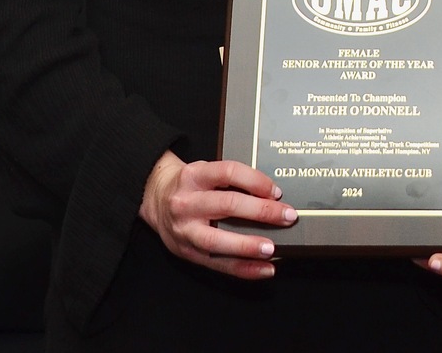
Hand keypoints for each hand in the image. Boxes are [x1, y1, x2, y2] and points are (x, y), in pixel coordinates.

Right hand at [139, 150, 296, 278]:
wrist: (154, 198)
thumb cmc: (190, 184)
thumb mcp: (205, 171)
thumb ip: (231, 180)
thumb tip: (273, 194)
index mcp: (194, 176)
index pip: (228, 172)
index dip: (255, 180)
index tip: (277, 191)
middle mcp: (187, 202)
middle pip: (227, 205)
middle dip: (261, 212)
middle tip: (287, 216)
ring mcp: (185, 230)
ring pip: (217, 240)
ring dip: (247, 245)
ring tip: (272, 249)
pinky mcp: (187, 253)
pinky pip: (217, 264)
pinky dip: (243, 269)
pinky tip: (264, 269)